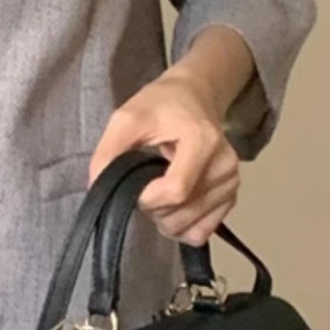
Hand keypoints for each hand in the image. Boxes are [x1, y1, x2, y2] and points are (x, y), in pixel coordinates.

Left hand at [86, 67, 240, 246]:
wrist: (193, 96)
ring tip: (158, 186)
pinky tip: (173, 202)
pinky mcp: (231, 197)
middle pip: (180, 213)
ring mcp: (231, 183)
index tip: (132, 184)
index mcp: (203, 140)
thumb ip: (108, 152)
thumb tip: (98, 188)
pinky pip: (201, 232)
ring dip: (165, 217)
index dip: (145, 197)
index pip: (175, 191)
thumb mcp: (126, 118)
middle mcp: (224, 165)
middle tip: (145, 178)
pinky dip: (181, 225)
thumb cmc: (161, 105)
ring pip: (189, 228)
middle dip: (152, 207)